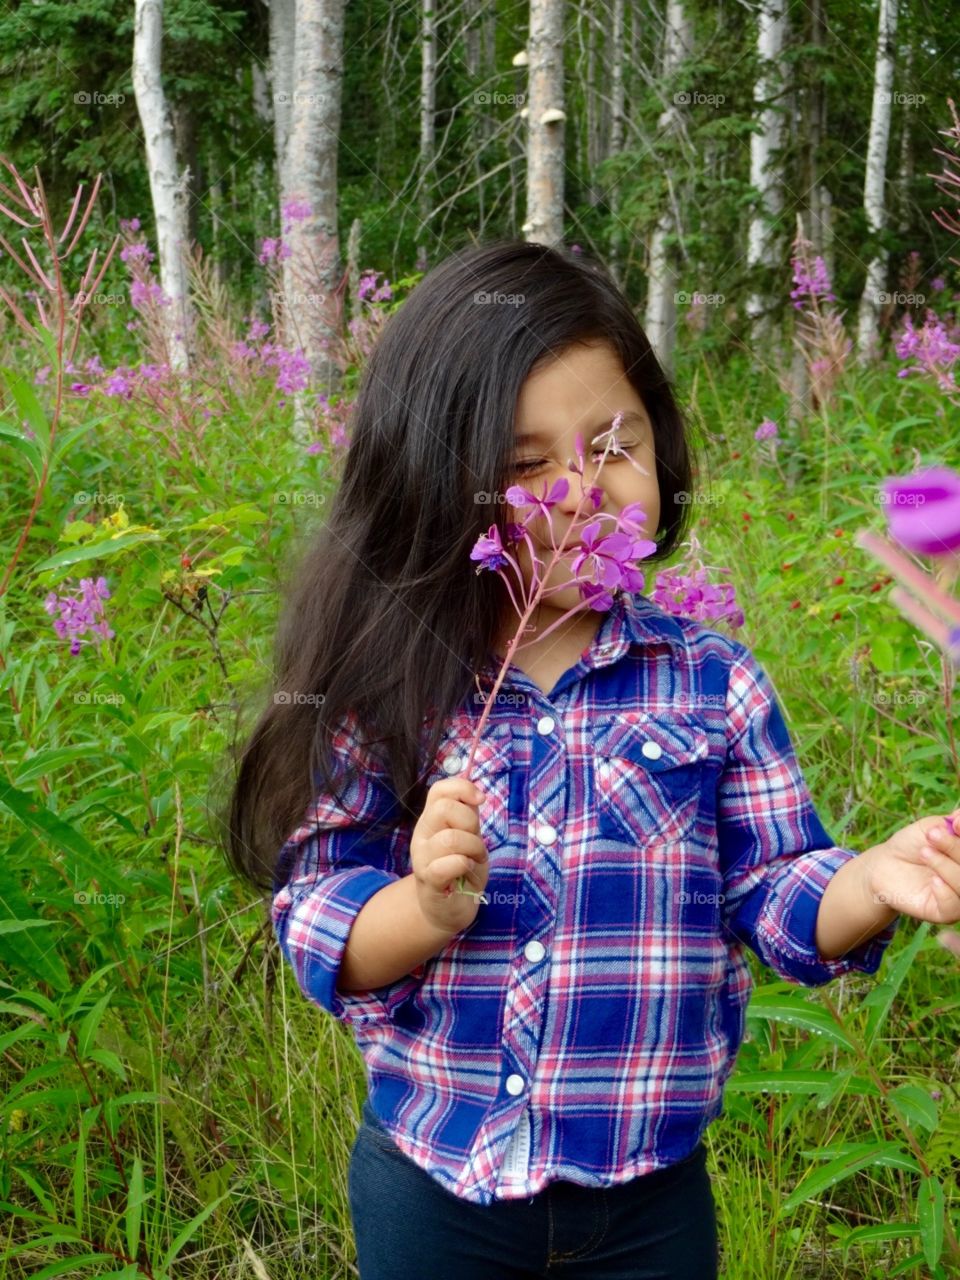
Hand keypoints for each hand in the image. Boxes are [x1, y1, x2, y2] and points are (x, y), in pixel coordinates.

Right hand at [410, 776, 489, 933]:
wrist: (447, 910)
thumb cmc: (460, 870)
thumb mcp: (468, 837)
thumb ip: (467, 816)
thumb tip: (475, 794)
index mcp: (431, 820)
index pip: (439, 790)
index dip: (462, 788)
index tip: (480, 801)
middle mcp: (423, 835)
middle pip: (444, 809)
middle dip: (470, 823)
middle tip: (476, 843)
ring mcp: (422, 858)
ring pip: (451, 838)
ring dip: (473, 848)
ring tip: (474, 860)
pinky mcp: (429, 880)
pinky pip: (447, 864)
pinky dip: (464, 865)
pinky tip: (466, 871)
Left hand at [865, 809, 959, 924]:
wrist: (885, 864)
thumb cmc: (914, 844)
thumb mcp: (935, 826)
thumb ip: (956, 820)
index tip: (954, 824)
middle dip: (955, 848)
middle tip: (932, 834)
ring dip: (946, 866)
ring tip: (924, 852)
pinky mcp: (945, 913)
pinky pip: (955, 907)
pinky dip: (945, 891)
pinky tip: (933, 880)